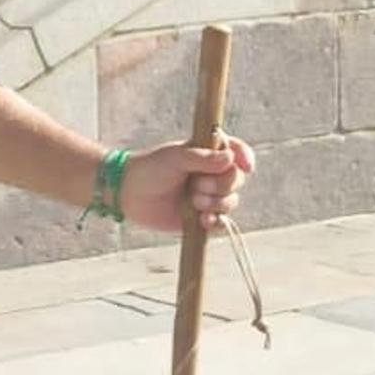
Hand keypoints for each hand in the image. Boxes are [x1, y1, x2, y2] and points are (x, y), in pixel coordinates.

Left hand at [120, 134, 254, 236]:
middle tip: (197, 185)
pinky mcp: (201, 217)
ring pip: (231, 202)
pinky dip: (215, 221)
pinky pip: (221, 223)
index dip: (245, 157)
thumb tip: (230, 158)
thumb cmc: (150, 168)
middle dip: (221, 185)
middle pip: (237, 180)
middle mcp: (211, 174)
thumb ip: (203, 158)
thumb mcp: (175, 158)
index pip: (236, 151)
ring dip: (216, 203)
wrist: (128, 194)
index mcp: (207, 153)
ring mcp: (207, 196)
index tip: (246, 166)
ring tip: (193, 202)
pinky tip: (202, 219)